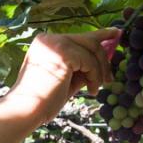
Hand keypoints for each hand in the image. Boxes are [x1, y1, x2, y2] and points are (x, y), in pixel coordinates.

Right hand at [6, 28, 121, 122]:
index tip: (116, 33)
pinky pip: (90, 61)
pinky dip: (94, 77)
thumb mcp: (65, 79)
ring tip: (95, 90)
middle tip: (110, 78)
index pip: (78, 36)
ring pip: (92, 50)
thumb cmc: (43, 100)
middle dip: (104, 59)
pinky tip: (91, 90)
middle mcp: (50, 38)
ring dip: (99, 73)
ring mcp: (55, 44)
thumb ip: (81, 67)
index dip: (100, 35)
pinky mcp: (63, 53)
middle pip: (88, 40)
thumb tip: (104, 59)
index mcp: (46, 42)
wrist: (26, 109)